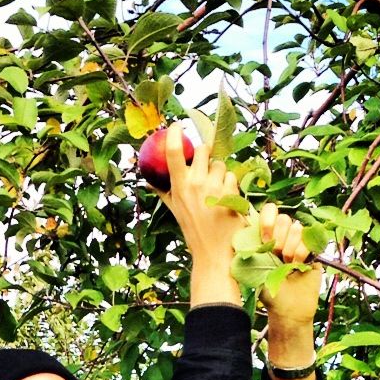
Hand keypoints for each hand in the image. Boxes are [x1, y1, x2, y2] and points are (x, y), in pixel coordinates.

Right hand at [154, 125, 243, 306]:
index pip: (173, 153)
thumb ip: (163, 191)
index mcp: (178, 187)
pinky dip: (230, 186)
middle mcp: (195, 184)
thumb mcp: (175, 211)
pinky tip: (226, 201)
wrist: (214, 253)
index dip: (175, 134)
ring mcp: (214, 187)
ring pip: (220, 164)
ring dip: (220, 174)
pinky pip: (232, 177)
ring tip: (216, 193)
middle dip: (205, 156)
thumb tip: (147, 179)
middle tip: (205, 169)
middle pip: (203, 150)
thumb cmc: (194, 231)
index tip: (176, 125)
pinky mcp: (231, 193)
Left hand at [258, 203, 322, 379]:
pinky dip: (301, 253)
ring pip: (297, 227)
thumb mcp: (251, 270)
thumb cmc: (268, 292)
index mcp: (267, 236)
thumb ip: (244, 252)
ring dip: (289, 248)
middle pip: (284, 218)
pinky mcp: (314, 250)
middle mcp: (284, 236)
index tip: (264, 239)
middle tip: (275, 256)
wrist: (288, 309)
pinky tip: (297, 266)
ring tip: (287, 264)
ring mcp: (300, 242)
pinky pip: (309, 240)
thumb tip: (233, 232)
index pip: (269, 211)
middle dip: (278, 238)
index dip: (267, 220)